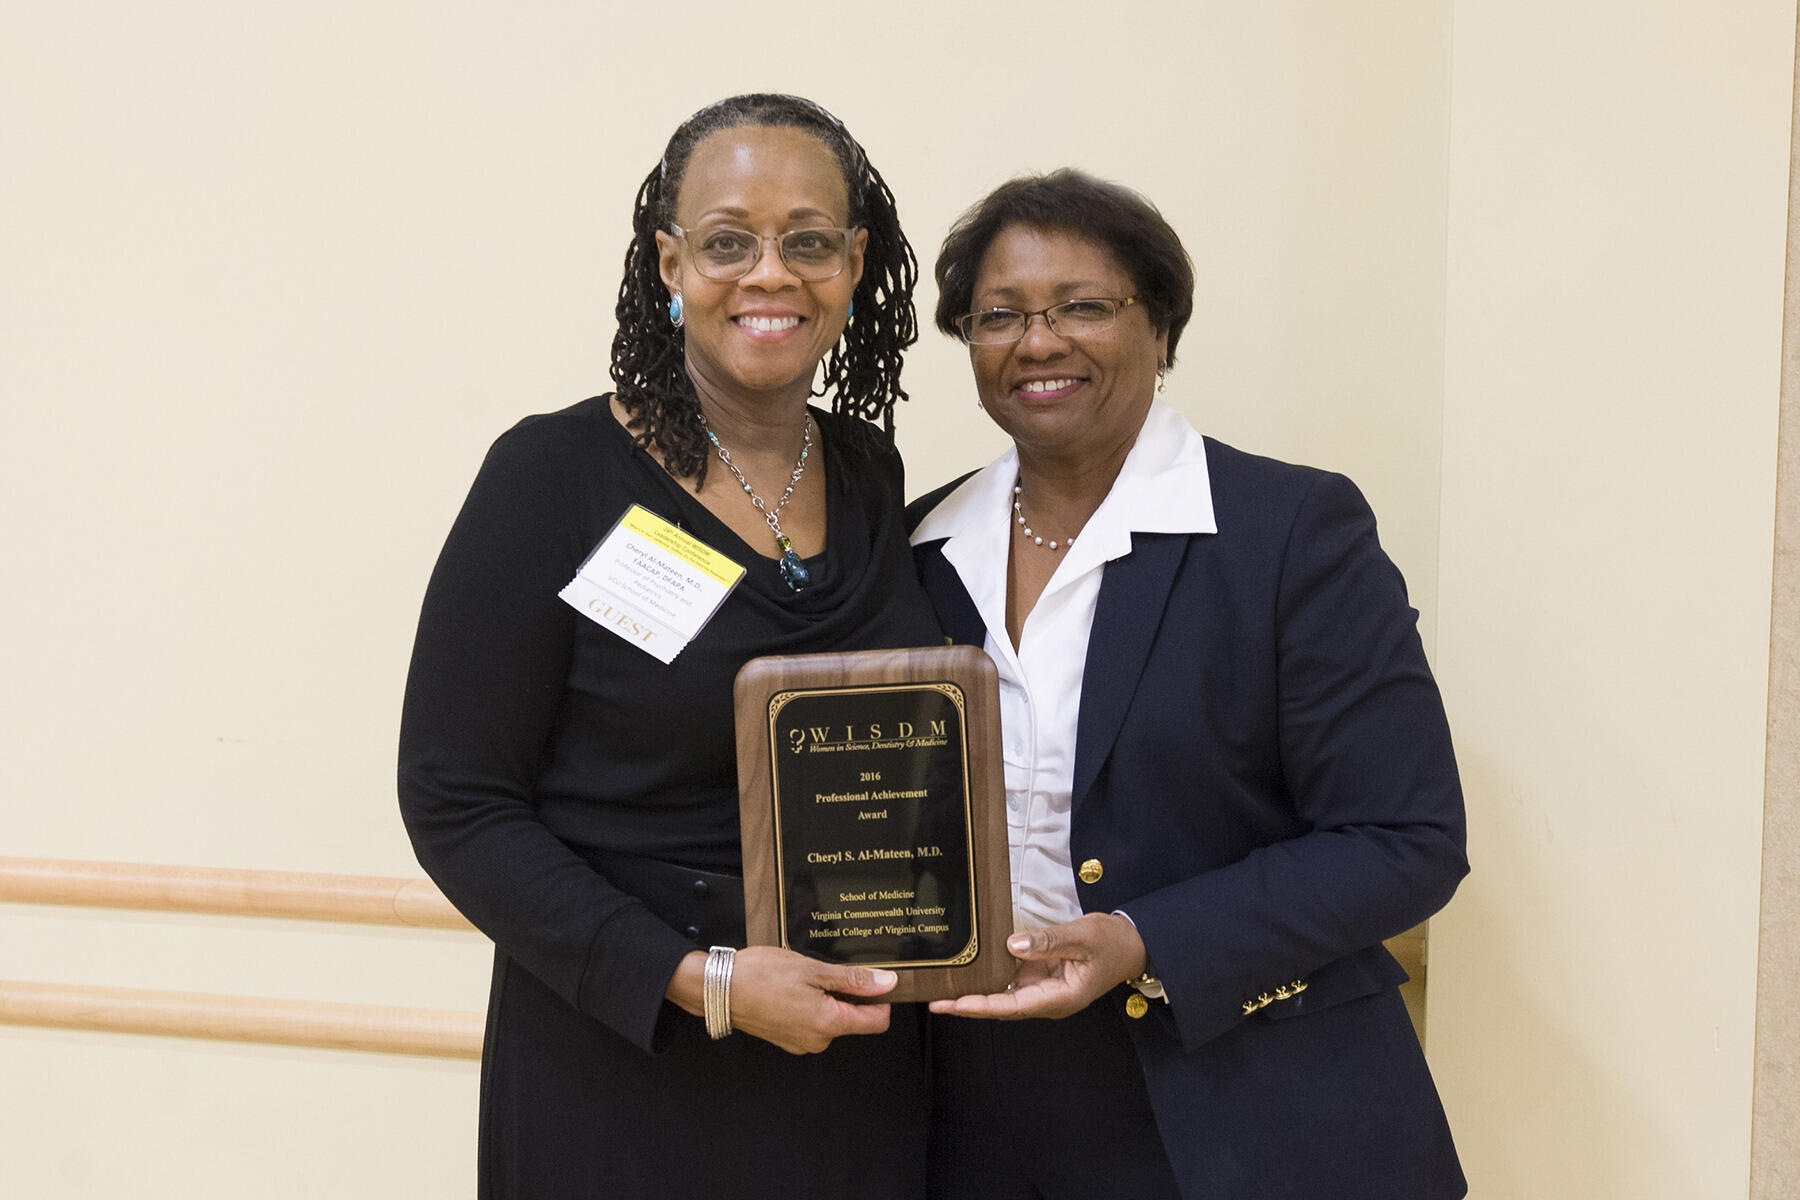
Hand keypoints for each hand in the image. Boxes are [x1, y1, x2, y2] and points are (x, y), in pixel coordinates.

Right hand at [666, 946, 897, 1054]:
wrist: (719, 989)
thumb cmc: (761, 976)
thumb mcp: (813, 969)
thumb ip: (853, 980)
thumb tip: (887, 984)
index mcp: (828, 1024)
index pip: (876, 1021)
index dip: (880, 998)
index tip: (872, 978)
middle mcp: (817, 1040)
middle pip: (853, 1019)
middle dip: (847, 994)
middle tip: (824, 970)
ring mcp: (800, 1042)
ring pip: (831, 1019)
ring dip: (826, 997)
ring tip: (802, 977)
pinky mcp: (787, 1038)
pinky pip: (811, 1022)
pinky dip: (809, 1004)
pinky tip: (791, 988)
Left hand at [927, 913, 1147, 1019]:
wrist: (1132, 943)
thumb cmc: (1111, 943)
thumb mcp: (1081, 936)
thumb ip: (1047, 942)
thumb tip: (1012, 945)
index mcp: (1060, 998)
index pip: (1012, 1006)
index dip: (980, 1006)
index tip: (953, 1005)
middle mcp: (1048, 999)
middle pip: (1002, 1005)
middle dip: (969, 1003)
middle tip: (936, 998)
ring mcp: (1044, 988)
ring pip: (1004, 993)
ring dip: (977, 990)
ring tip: (945, 984)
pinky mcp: (1043, 976)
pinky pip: (1013, 978)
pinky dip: (992, 973)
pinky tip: (972, 966)